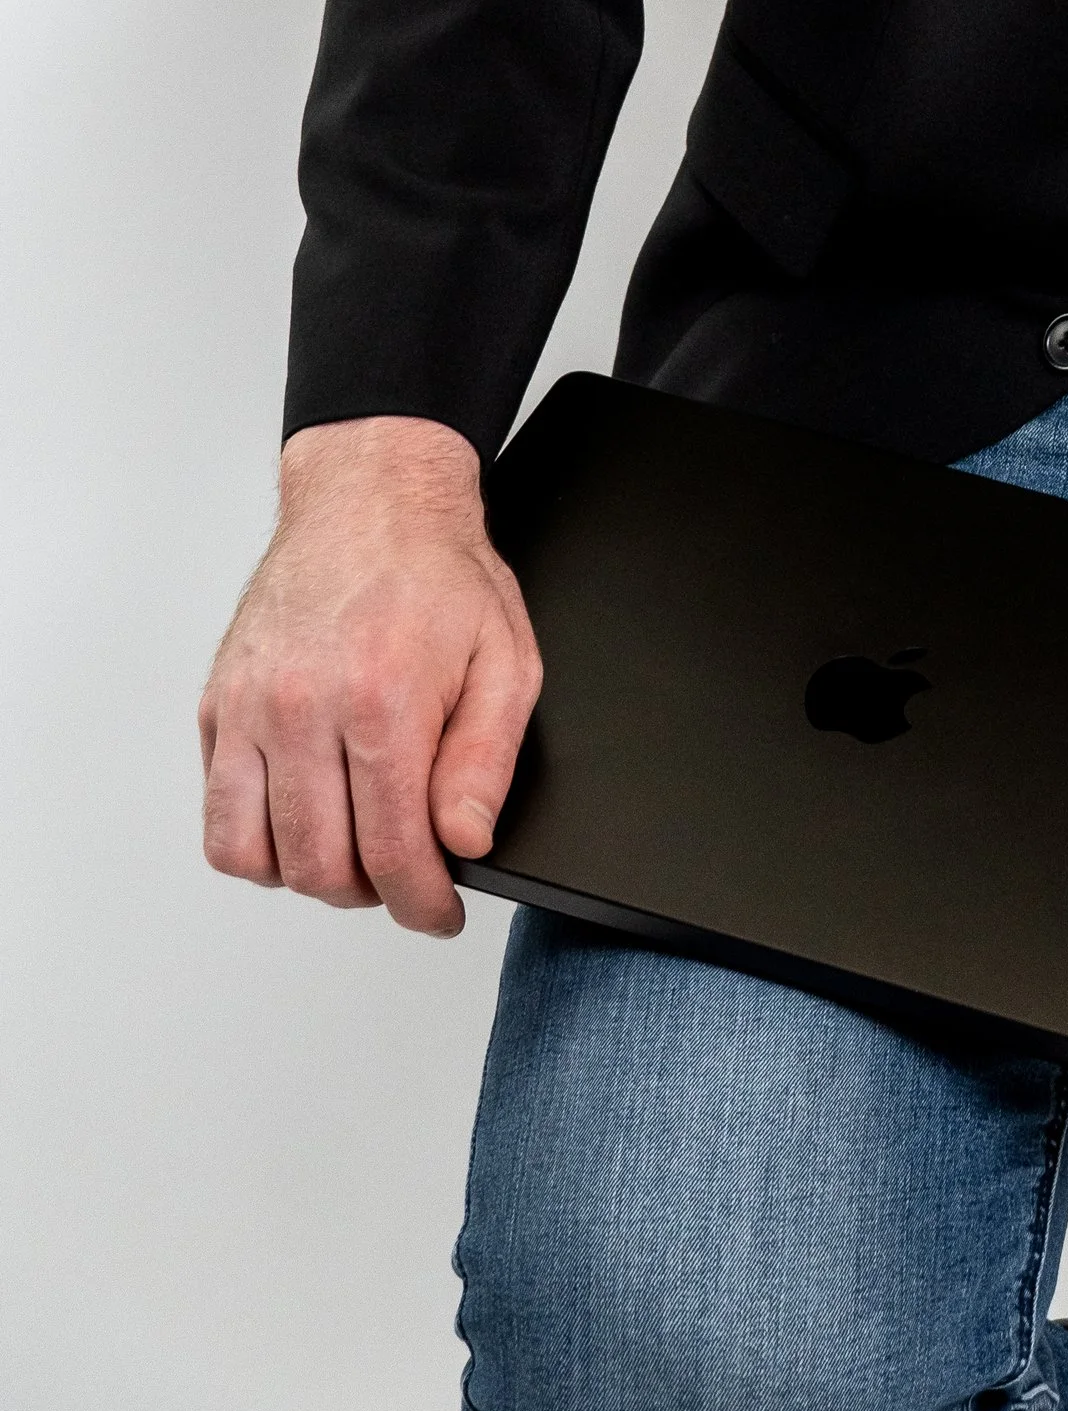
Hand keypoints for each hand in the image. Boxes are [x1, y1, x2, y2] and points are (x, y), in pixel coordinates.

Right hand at [198, 415, 540, 936]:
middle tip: (405, 876)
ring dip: (312, 876)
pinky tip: (302, 824)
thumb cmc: (439, 571)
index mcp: (382, 699)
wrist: (369, 498)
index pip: (393, 851)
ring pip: (259, 856)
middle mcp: (304, 708)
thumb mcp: (506, 655)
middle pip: (324, 866)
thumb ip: (487, 756)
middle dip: (375, 893)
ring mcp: (251, 709)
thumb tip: (464, 839)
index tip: (438, 913)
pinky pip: (218, 819)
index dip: (423, 904)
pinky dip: (255, 847)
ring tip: (354, 854)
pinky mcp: (218, 706)